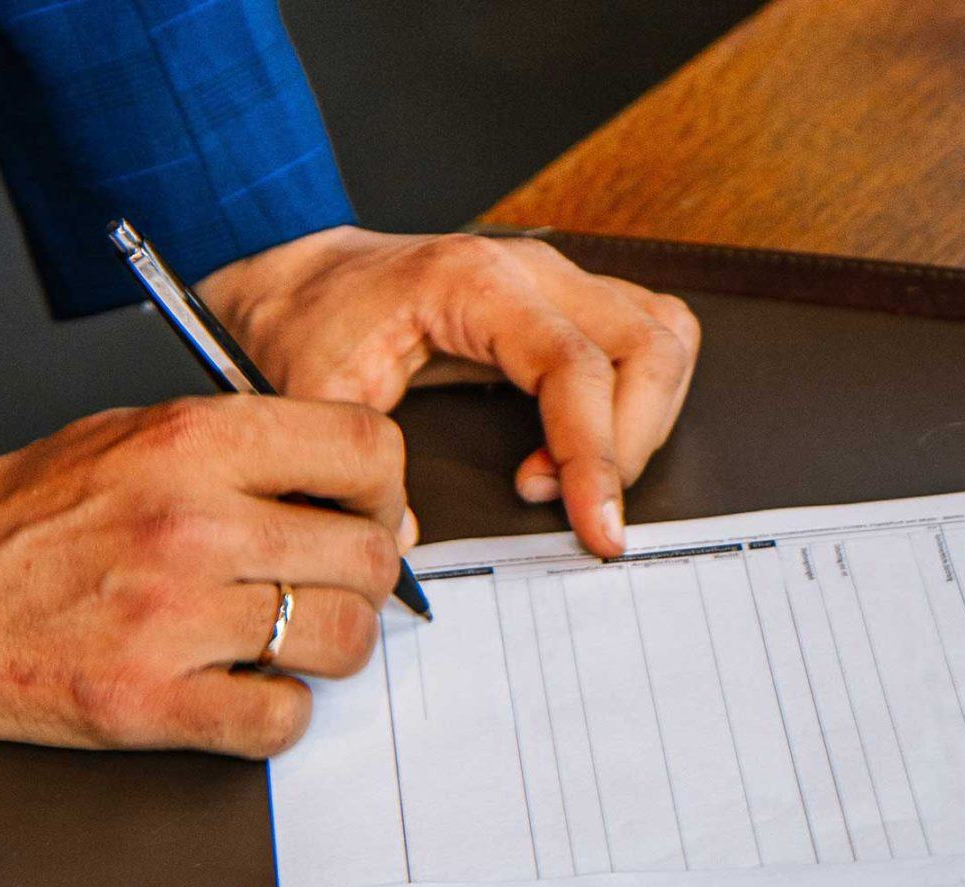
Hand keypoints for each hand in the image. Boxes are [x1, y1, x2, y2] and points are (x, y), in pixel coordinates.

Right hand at [0, 396, 415, 757]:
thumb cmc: (28, 508)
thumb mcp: (140, 432)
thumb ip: (251, 453)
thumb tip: (366, 501)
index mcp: (194, 441)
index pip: (365, 448)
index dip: (386, 488)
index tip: (369, 512)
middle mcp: (191, 523)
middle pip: (368, 555)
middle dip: (368, 576)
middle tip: (332, 583)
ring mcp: (170, 616)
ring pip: (342, 639)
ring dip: (334, 646)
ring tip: (291, 637)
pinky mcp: (144, 700)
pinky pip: (280, 720)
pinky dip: (280, 711)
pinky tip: (247, 687)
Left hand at [197, 227, 699, 557]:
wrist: (300, 280)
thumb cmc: (308, 323)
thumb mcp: (312, 393)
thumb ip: (355, 465)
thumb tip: (408, 539)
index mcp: (475, 283)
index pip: (576, 365)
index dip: (597, 454)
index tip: (597, 528)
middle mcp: (532, 269)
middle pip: (648, 346)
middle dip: (630, 444)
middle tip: (579, 511)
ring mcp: (556, 280)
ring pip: (664, 335)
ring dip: (644, 419)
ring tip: (575, 480)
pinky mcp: (563, 300)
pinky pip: (645, 334)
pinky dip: (637, 399)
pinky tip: (578, 448)